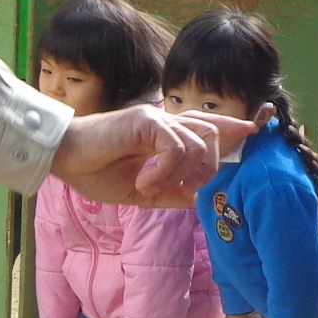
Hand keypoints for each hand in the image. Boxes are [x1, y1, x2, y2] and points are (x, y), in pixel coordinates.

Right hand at [50, 104, 250, 207]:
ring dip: (180, 174)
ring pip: (199, 143)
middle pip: (213, 134)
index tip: (254, 129)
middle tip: (184, 190)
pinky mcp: (146, 120)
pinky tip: (143, 181)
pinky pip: (176, 147)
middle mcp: (165, 122)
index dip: (233, 127)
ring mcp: (157, 118)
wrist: (64, 159)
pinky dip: (164, 171)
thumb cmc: (95, 171)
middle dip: (210, 167)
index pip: (208, 125)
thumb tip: (198, 199)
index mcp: (165, 135)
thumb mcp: (141, 191)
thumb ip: (171, 192)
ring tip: (149, 187)